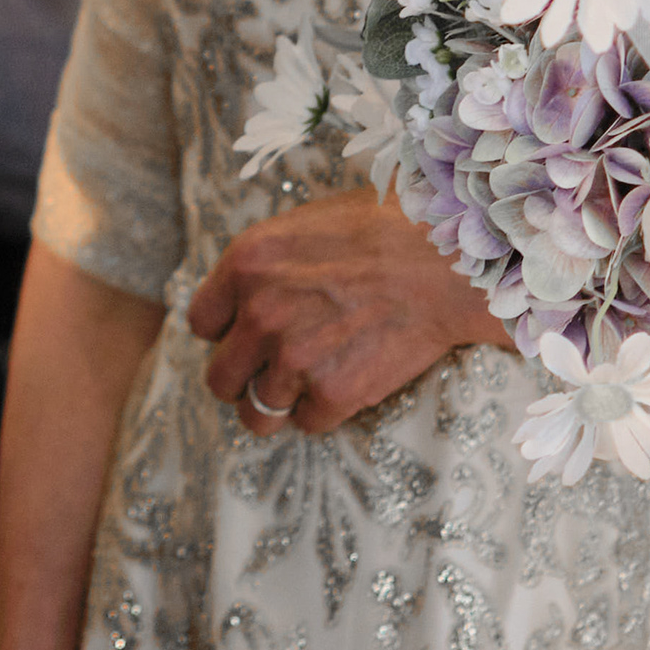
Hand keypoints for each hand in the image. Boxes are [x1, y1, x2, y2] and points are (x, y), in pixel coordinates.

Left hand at [186, 191, 503, 434]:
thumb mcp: (305, 226)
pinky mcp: (333, 393)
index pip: (201, 324)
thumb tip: (243, 300)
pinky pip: (309, 423)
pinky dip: (327, 410)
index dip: (227, 332)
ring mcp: (294, 357)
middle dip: (245, 378)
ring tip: (309, 384)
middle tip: (275, 369)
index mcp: (246, 264)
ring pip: (257, 413)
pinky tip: (350, 379)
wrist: (448, 259)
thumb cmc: (385, 229)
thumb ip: (265, 267)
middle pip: (219, 379)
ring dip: (281, 403)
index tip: (249, 334)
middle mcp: (260, 313)